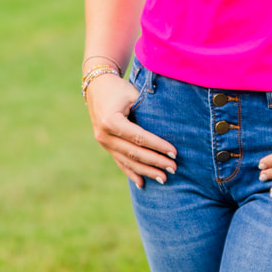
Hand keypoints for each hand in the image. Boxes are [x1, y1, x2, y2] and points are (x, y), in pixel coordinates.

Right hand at [86, 73, 175, 188]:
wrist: (97, 87)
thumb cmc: (119, 89)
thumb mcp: (133, 96)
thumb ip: (147, 112)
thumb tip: (171, 127)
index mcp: (111, 121)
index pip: (139, 137)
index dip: (157, 146)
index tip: (174, 152)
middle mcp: (104, 135)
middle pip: (134, 153)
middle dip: (155, 162)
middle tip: (173, 168)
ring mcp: (103, 143)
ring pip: (127, 161)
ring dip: (146, 171)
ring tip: (164, 178)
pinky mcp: (106, 146)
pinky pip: (120, 162)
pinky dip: (131, 173)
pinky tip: (142, 184)